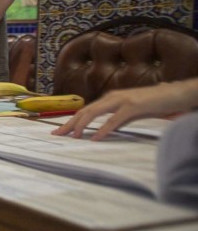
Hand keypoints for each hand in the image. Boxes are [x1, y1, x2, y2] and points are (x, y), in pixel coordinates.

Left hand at [52, 82, 189, 140]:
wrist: (173, 93)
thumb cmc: (152, 103)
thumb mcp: (130, 113)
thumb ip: (117, 119)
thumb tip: (104, 131)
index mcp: (109, 98)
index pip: (85, 110)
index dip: (71, 121)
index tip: (59, 131)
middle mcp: (111, 97)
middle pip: (84, 111)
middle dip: (69, 123)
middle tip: (56, 135)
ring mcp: (121, 100)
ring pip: (94, 112)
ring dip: (82, 125)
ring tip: (73, 137)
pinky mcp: (133, 106)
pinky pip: (114, 119)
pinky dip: (103, 129)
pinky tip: (95, 137)